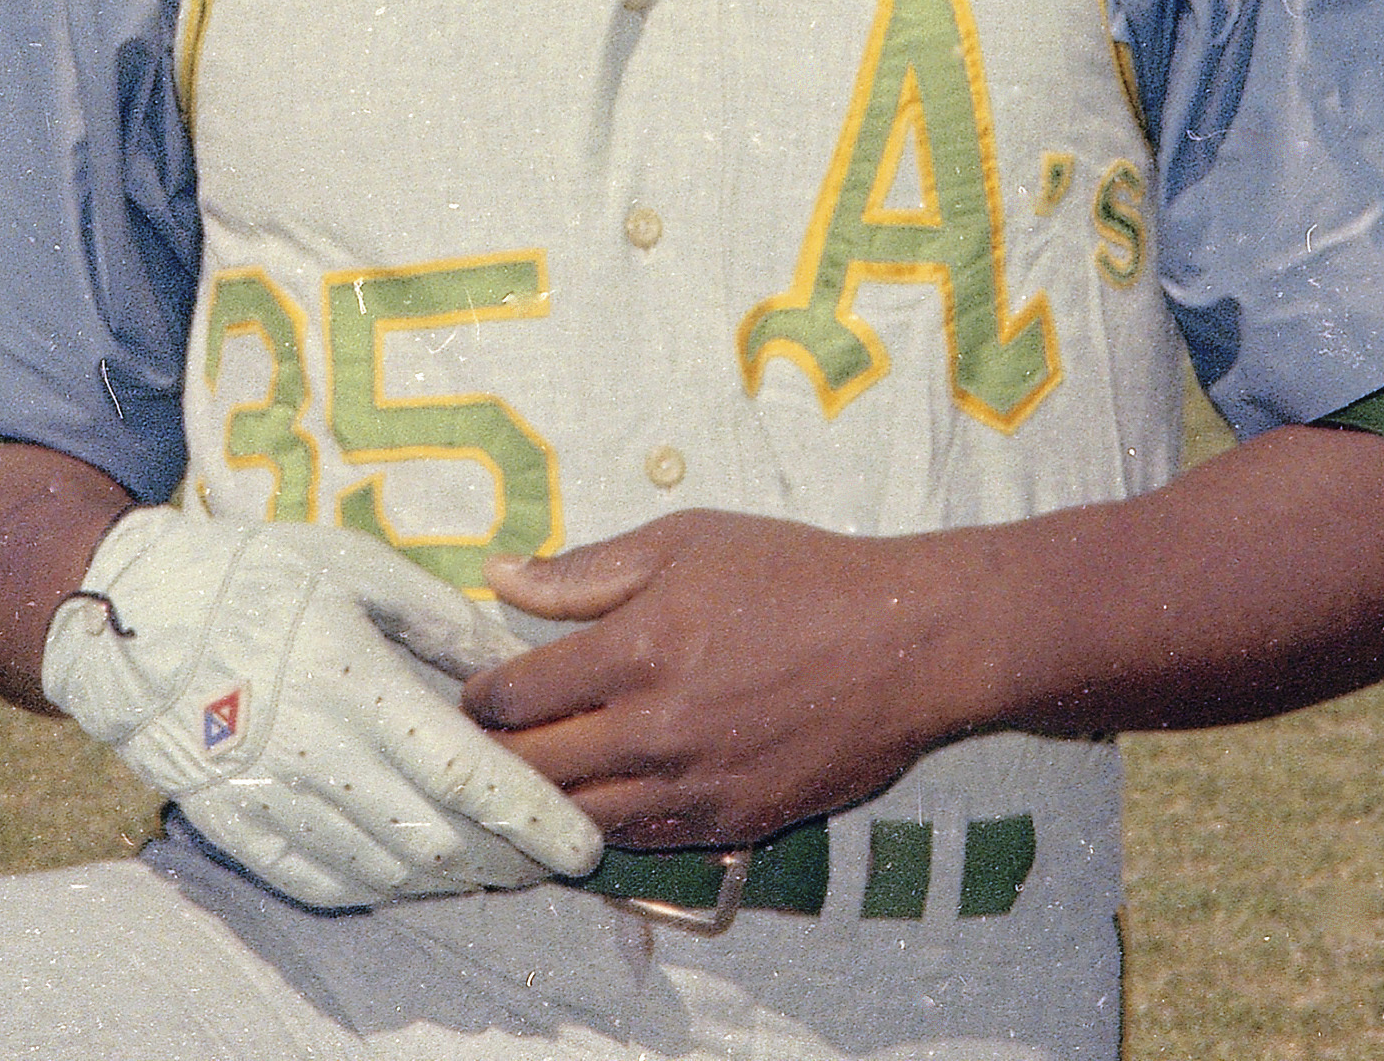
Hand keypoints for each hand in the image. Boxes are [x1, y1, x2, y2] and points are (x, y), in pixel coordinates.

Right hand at [39, 509, 602, 909]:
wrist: (132, 618)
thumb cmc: (255, 576)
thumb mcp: (356, 566)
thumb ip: (441, 619)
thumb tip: (511, 666)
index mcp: (352, 682)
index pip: (466, 774)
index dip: (534, 817)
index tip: (583, 843)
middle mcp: (315, 755)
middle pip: (436, 840)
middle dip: (507, 861)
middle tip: (552, 859)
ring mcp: (271, 801)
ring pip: (386, 871)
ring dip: (452, 880)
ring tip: (496, 867)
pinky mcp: (237, 829)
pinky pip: (323, 882)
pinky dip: (381, 887)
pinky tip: (413, 874)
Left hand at [464, 511, 954, 850]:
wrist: (907, 643)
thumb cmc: (796, 575)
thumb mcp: (686, 541)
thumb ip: (584, 570)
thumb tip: (499, 575)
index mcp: (637, 649)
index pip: (515, 698)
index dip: (480, 698)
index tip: (476, 693)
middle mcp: (657, 729)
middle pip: (533, 773)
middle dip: (494, 761)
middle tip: (482, 748)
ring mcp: (696, 787)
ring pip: (580, 822)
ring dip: (544, 805)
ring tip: (527, 783)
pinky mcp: (733, 825)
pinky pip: (642, 842)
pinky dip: (606, 826)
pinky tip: (596, 802)